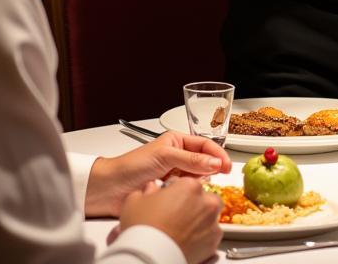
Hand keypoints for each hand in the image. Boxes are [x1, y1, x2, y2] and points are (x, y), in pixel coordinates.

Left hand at [85, 131, 230, 216]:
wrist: (110, 189)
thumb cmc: (132, 166)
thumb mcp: (165, 157)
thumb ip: (191, 160)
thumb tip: (214, 162)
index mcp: (177, 142)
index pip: (204, 145)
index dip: (217, 154)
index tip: (227, 165)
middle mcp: (177, 156)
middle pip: (203, 161)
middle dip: (211, 168)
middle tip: (219, 177)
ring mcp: (173, 174)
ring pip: (196, 177)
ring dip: (200, 181)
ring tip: (201, 186)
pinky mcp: (169, 190)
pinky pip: (186, 190)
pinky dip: (191, 193)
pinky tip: (190, 195)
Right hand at [118, 178, 220, 263]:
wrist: (147, 259)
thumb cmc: (142, 230)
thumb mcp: (136, 201)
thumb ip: (148, 190)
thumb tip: (151, 189)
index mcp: (191, 186)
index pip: (187, 182)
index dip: (176, 191)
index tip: (170, 199)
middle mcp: (206, 203)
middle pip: (204, 198)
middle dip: (193, 204)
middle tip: (177, 216)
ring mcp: (212, 224)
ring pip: (209, 217)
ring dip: (199, 221)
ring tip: (180, 231)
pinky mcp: (213, 244)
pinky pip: (210, 236)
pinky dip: (201, 239)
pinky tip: (185, 242)